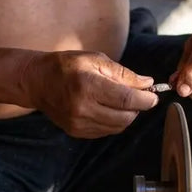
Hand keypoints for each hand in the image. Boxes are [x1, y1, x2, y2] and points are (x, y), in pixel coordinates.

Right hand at [24, 51, 157, 137]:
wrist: (38, 82)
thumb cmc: (67, 65)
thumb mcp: (96, 59)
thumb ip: (123, 73)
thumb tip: (147, 83)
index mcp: (88, 86)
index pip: (127, 100)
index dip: (146, 99)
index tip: (154, 95)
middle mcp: (83, 108)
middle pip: (126, 117)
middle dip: (138, 107)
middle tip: (140, 96)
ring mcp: (79, 123)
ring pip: (118, 126)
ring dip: (127, 115)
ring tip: (123, 100)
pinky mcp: (77, 132)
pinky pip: (106, 131)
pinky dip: (114, 121)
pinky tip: (108, 107)